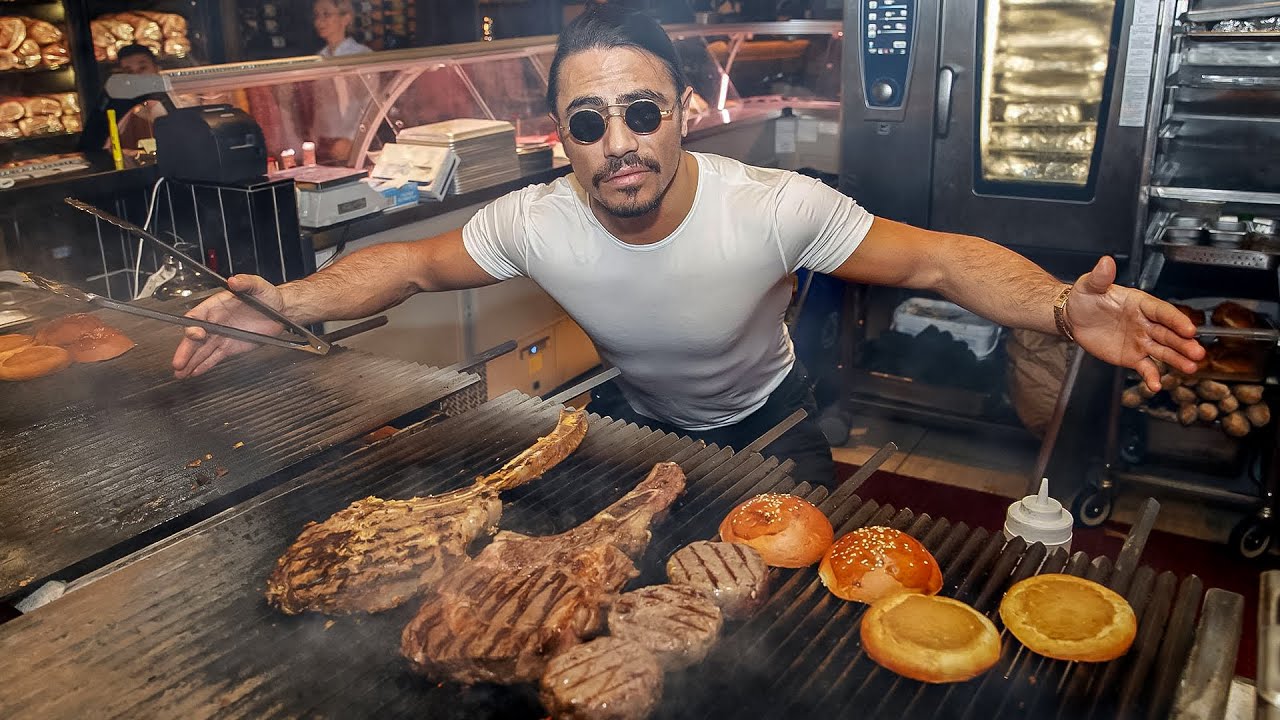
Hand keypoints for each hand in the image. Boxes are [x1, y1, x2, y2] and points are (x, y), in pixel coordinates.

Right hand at [172, 274, 285, 378]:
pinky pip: (214, 357)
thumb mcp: (258, 285)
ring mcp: (222, 336)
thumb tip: (234, 280)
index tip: (195, 335)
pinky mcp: (231, 347)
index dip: (192, 326)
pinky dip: (204, 365)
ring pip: (202, 350)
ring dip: (190, 362)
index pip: (197, 316)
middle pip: (195, 338)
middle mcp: (215, 322)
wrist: (281, 311)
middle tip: (178, 364)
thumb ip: (245, 282)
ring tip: (180, 374)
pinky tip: (194, 372)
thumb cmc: (267, 295)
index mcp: (216, 306)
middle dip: (186, 351)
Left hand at [1067, 256, 1204, 391]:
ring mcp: (1141, 341)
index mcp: (1141, 304)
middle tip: (1198, 353)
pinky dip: (1151, 376)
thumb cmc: (1085, 298)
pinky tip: (1156, 385)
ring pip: (1163, 351)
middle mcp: (1146, 323)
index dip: (1176, 320)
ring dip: (1177, 360)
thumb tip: (1105, 261)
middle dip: (1184, 343)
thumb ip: (1100, 277)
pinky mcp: (1132, 356)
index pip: (1162, 312)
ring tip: (1191, 368)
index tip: (1189, 329)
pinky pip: (1145, 367)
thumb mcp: (1089, 286)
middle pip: (1169, 334)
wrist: (1073, 317)